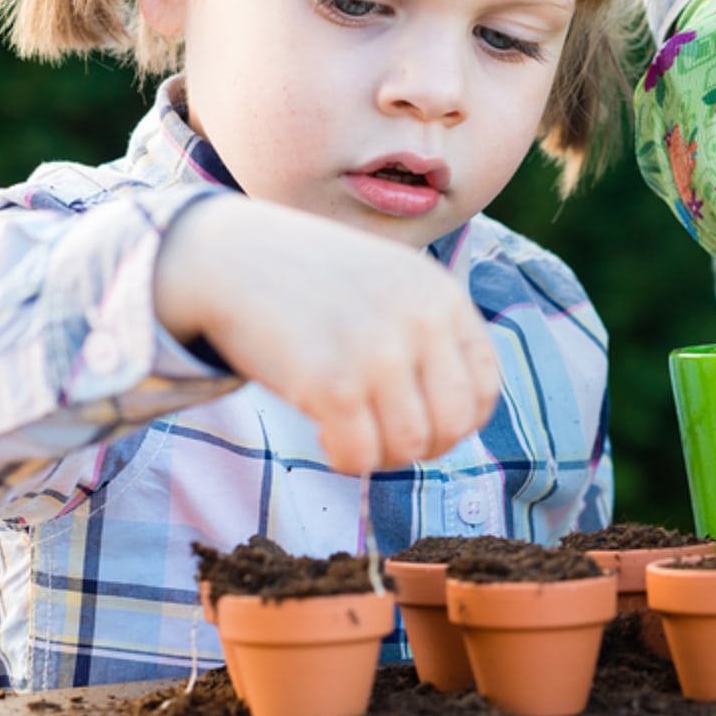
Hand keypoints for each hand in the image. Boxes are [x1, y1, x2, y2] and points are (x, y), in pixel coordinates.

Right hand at [153, 195, 501, 473]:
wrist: (229, 256)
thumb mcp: (393, 284)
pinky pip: (361, 455)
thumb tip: (460, 417)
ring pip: (410, 445)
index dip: (458, 423)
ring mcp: (380, 350)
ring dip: (380, 455)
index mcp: (444, 296)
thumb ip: (430, 335)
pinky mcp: (333, 380)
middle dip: (422, 446)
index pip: (486, 388)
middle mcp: (422, 321)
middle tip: (382, 435)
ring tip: (350, 431)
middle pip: (455, 424)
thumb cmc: (310, 280)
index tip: (422, 424)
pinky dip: (344, 459)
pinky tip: (323, 433)